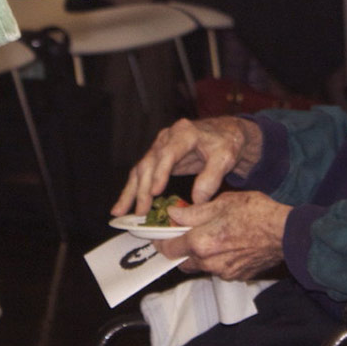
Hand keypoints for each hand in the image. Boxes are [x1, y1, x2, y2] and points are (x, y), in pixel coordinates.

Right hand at [112, 116, 262, 216]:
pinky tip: (123, 206)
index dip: (160, 172)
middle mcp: (167, 137)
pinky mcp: (157, 158)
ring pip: (141, 169)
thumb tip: (197, 200)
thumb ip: (212, 177)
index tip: (155, 192)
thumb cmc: (225, 143)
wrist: (223, 133)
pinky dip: (132, 190)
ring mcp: (159, 146)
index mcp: (184, 133)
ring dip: (131, 191)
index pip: (168, 152)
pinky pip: (142, 174)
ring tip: (121, 212)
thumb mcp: (225, 157)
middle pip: (150, 163)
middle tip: (141, 212)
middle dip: (143, 189)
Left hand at [154, 191, 290, 279]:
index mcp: (201, 243)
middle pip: (182, 261)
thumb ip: (194, 212)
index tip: (158, 235)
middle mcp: (209, 263)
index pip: (169, 248)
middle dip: (179, 249)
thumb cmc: (257, 213)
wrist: (287, 233)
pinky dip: (217, 259)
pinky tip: (227, 244)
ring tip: (209, 236)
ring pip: (201, 266)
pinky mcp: (237, 277)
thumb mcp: (222, 203)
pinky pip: (219, 269)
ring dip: (199, 254)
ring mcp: (224, 272)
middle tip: (182, 234)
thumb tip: (172, 215)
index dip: (160, 241)